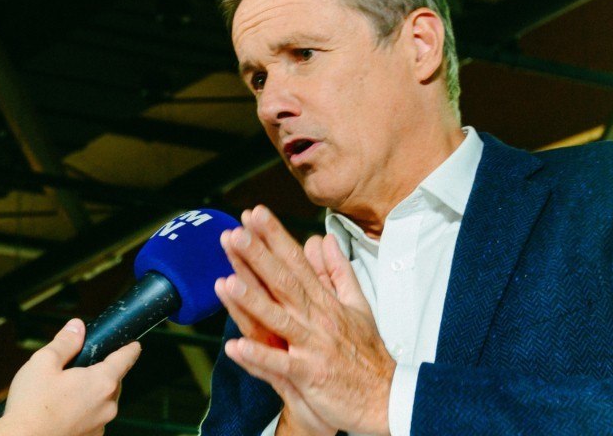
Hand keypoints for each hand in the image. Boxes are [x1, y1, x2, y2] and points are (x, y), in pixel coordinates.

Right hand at [0, 318, 141, 435]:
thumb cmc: (32, 406)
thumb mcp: (44, 362)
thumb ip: (65, 342)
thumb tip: (77, 327)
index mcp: (101, 382)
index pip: (125, 359)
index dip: (130, 349)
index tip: (134, 345)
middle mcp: (107, 407)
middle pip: (112, 382)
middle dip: (100, 373)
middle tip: (77, 369)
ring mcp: (100, 426)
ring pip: (102, 402)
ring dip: (90, 395)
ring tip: (63, 394)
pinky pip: (93, 420)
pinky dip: (83, 413)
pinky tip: (61, 412)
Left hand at [215, 206, 394, 435]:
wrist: (387, 398)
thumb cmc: (367, 353)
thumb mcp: (358, 305)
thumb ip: (337, 272)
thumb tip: (324, 239)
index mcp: (325, 302)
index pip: (296, 262)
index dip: (275, 237)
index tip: (254, 215)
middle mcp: (317, 319)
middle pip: (284, 283)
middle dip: (258, 257)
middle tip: (235, 234)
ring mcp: (313, 347)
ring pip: (279, 319)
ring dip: (252, 301)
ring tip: (226, 282)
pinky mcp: (309, 375)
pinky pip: (280, 365)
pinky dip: (259, 356)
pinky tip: (235, 346)